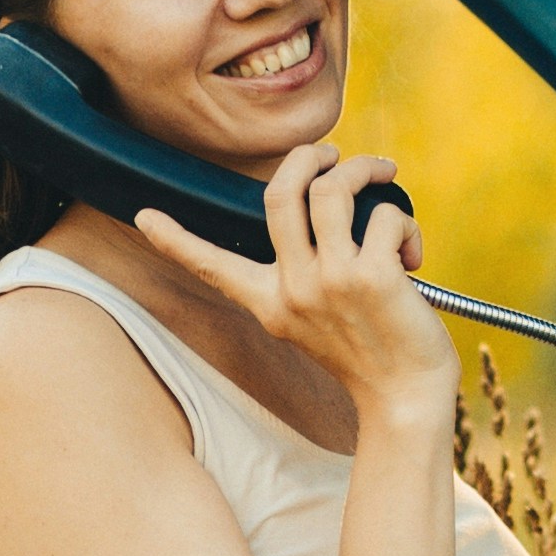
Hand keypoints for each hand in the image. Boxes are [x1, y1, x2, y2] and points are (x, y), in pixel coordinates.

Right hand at [135, 150, 451, 424]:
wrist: (405, 400)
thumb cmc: (372, 355)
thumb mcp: (316, 319)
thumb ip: (307, 273)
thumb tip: (325, 210)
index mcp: (269, 303)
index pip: (212, 265)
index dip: (174, 240)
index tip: (144, 218)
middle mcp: (292, 289)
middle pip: (280, 190)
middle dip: (309, 155)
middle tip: (335, 156)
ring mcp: (330, 281)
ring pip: (332, 188)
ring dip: (365, 170)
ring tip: (384, 179)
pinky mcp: (372, 277)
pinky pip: (385, 213)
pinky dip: (404, 220)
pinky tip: (412, 253)